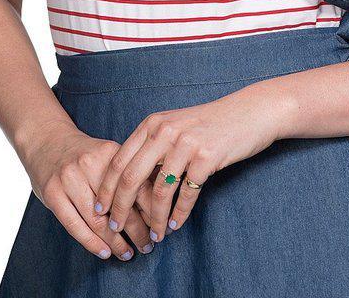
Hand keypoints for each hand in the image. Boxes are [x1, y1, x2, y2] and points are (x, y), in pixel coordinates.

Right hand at [18, 121, 161, 259]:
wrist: (47, 139)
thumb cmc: (85, 154)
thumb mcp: (108, 154)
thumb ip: (129, 173)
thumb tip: (159, 199)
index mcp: (110, 153)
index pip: (137, 185)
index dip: (151, 209)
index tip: (162, 226)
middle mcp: (90, 164)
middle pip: (119, 204)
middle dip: (137, 230)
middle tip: (149, 246)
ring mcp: (69, 179)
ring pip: (97, 220)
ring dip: (116, 242)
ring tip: (129, 253)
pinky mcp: (53, 193)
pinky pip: (74, 225)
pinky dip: (92, 243)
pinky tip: (105, 252)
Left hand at [94, 85, 283, 244]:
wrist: (249, 112)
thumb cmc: (210, 123)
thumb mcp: (175, 125)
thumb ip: (152, 146)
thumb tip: (128, 182)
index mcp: (153, 123)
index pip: (118, 160)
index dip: (106, 189)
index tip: (100, 211)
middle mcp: (165, 131)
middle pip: (131, 177)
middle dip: (120, 208)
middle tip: (116, 229)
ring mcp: (186, 143)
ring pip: (159, 191)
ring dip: (153, 218)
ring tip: (153, 236)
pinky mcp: (206, 157)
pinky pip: (186, 194)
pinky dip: (178, 214)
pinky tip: (174, 225)